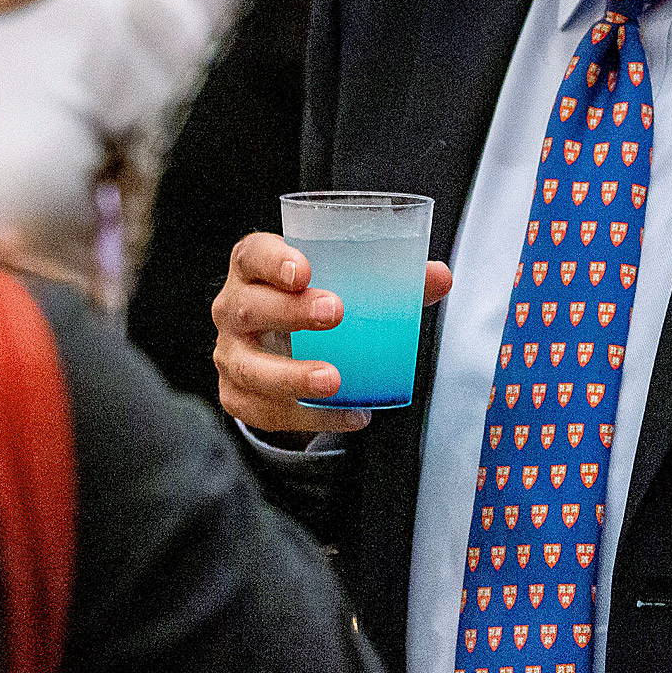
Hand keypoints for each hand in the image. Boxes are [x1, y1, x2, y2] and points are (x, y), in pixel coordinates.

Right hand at [212, 231, 452, 436]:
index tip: (306, 270)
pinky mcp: (237, 394)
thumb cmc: (316, 301)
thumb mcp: (347, 283)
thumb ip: (393, 278)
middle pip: (248, 308)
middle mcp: (232, 308)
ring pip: (248, 367)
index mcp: (254, 268)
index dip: (274, 260)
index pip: (252, 255)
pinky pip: (265, 411)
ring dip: (291, 375)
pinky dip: (308, 417)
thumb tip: (441, 277)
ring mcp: (230, 354)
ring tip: (334, 380)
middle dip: (290, 312)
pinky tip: (347, 415)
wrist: (283, 347)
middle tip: (337, 314)